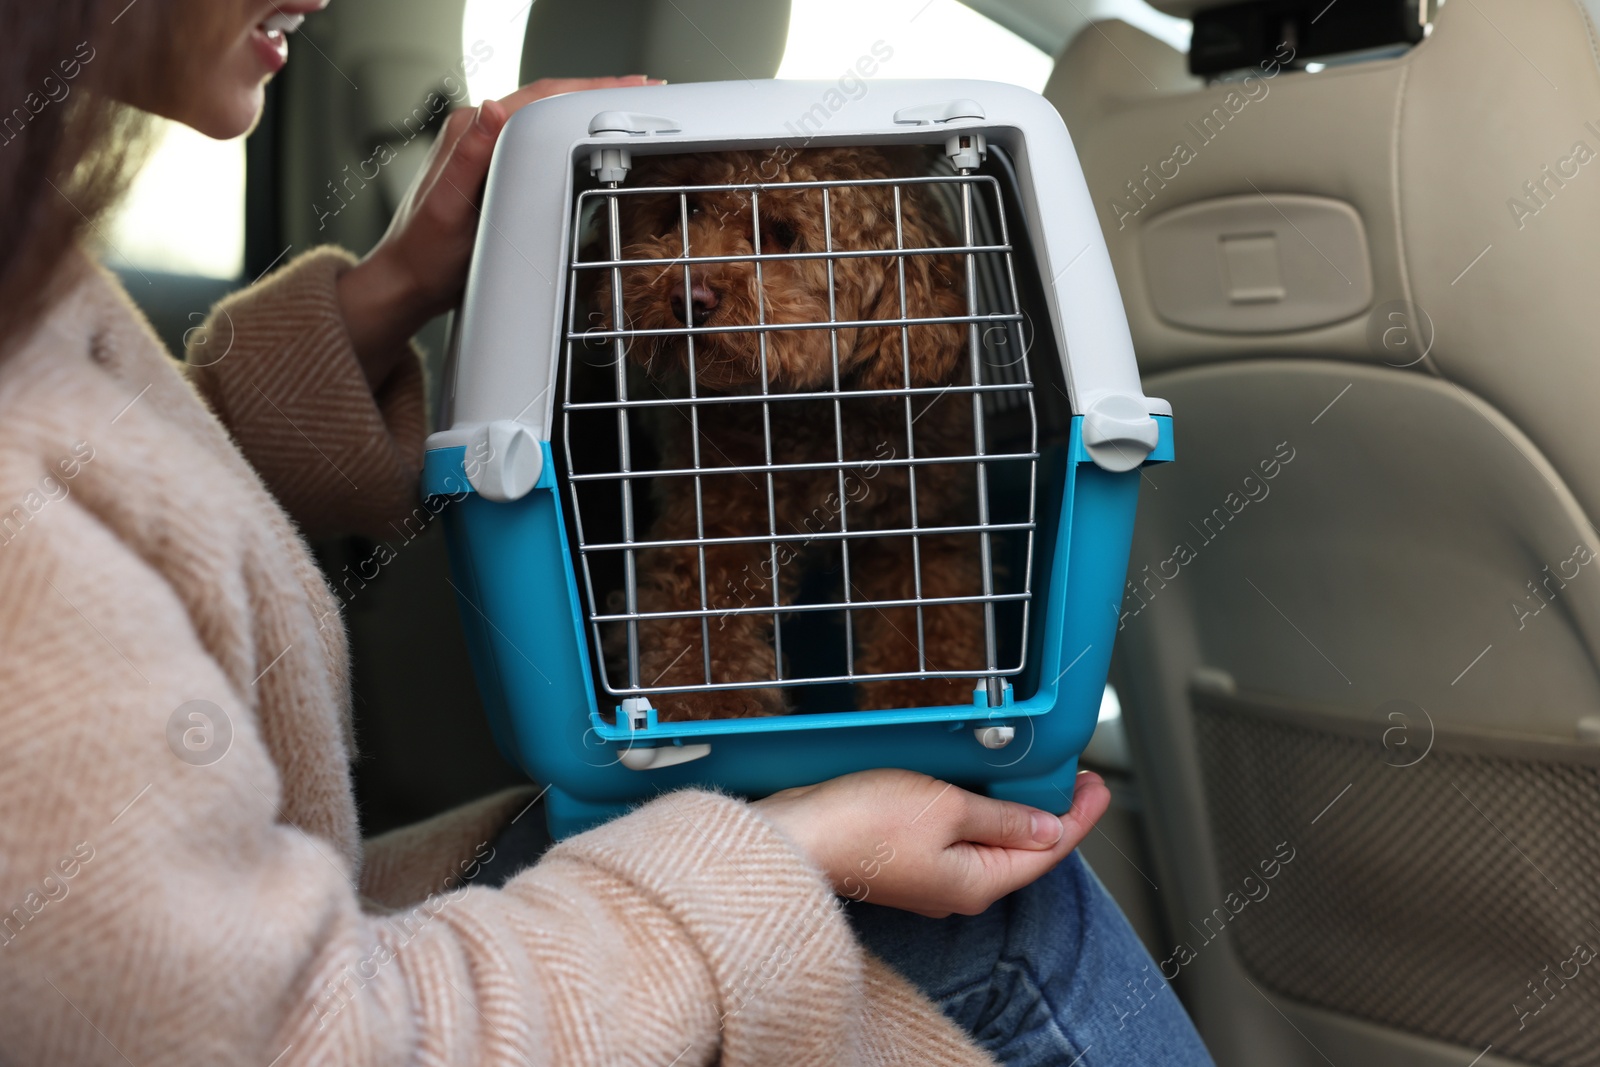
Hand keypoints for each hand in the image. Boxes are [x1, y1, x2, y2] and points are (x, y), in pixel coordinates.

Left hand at [337, 75, 662, 384]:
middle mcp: (477, 132)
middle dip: (598, 93)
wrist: (410, 281)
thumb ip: (469, 156)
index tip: (629, 89)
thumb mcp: (448, 208)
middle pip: (548, 100)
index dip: (590, 90)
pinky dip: (569, 132)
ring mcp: (486, 148)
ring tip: (627, 107)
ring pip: (546, 116)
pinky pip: (538, 139)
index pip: (541, 98)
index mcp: (470, 132)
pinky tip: (589, 137)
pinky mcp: (493, 166)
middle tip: (643, 92)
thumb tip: (492, 109)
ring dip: (587, 109)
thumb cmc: (427, 254)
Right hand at [753, 768, 1110, 916]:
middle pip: (1021, 849)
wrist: (796, 836)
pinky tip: (975, 782)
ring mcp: (930, 874)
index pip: (1047, 850)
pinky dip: (976, 807)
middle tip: (1072, 772)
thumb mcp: (947, 808)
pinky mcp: (905, 857)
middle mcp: (957, 887)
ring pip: (988, 840)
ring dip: (1011, 806)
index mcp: (977, 882)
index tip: (1100, 786)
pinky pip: (957, 834)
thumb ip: (1001, 817)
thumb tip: (1048, 826)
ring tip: (1031, 772)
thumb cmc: (862, 825)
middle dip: (1049, 810)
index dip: (1079, 816)